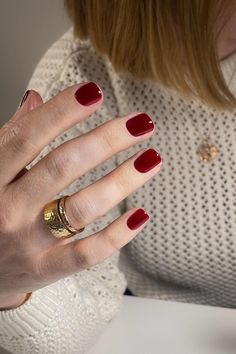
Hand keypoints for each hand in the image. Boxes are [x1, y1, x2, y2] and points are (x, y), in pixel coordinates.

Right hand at [0, 82, 161, 308]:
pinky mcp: (45, 268)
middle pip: (62, 167)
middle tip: (140, 123)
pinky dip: (117, 235)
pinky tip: (140, 215)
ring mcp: (28, 241)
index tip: (93, 92)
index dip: (61, 111)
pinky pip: (87, 254)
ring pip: (82, 208)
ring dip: (122, 180)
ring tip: (151, 158)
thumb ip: (12, 138)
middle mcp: (9, 208)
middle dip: (105, 140)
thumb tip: (34, 98)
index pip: (27, 137)